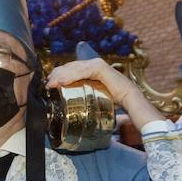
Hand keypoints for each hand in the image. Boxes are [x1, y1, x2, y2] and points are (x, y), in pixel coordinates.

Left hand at [46, 58, 160, 127]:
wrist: (133, 103)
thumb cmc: (117, 105)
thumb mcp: (97, 102)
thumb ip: (88, 102)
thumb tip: (74, 114)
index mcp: (92, 73)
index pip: (72, 70)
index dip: (60, 75)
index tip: (50, 85)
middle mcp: (95, 66)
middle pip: (71, 66)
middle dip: (58, 74)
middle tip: (49, 85)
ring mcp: (98, 66)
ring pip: (75, 67)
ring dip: (61, 75)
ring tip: (52, 84)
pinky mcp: (102, 69)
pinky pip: (84, 70)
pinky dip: (72, 75)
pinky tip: (63, 82)